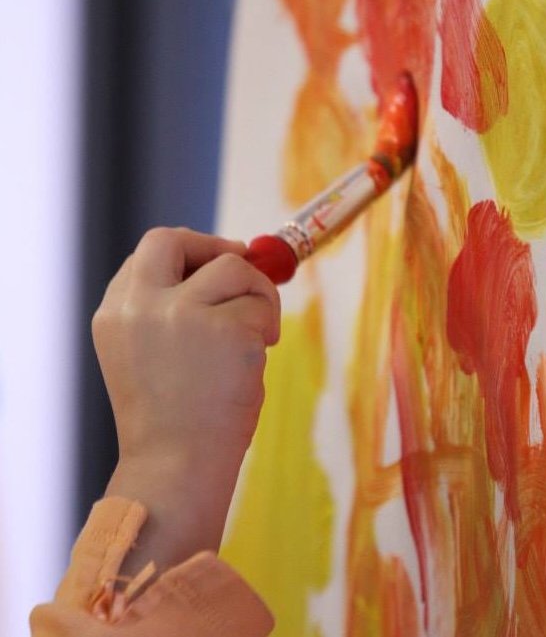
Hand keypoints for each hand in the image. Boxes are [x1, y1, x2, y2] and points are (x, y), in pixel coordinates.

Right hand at [92, 227, 280, 565]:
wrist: (175, 471)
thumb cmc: (171, 422)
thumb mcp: (148, 356)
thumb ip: (169, 310)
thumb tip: (226, 264)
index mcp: (115, 313)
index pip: (149, 254)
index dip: (187, 252)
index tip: (211, 263)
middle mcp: (139, 305)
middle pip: (172, 238)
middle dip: (213, 244)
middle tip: (243, 264)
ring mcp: (180, 313)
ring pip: (233, 267)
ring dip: (256, 294)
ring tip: (259, 335)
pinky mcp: (225, 329)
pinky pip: (260, 306)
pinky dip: (266, 329)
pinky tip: (253, 365)